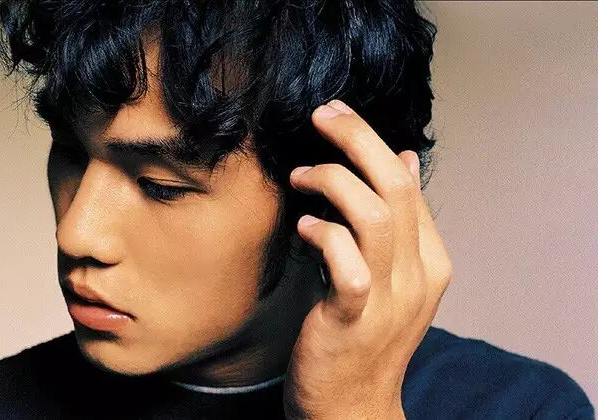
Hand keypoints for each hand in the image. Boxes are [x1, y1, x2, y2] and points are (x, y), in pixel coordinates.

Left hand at [283, 100, 452, 418]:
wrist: (354, 407)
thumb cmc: (366, 336)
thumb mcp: (394, 276)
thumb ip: (401, 222)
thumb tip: (402, 158)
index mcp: (430, 261)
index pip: (408, 186)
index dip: (372, 143)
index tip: (339, 117)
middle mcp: (417, 276)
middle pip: (396, 188)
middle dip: (357, 140)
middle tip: (323, 115)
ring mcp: (388, 299)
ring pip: (374, 216)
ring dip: (333, 183)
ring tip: (300, 176)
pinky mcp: (353, 319)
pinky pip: (347, 265)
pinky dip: (325, 234)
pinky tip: (304, 225)